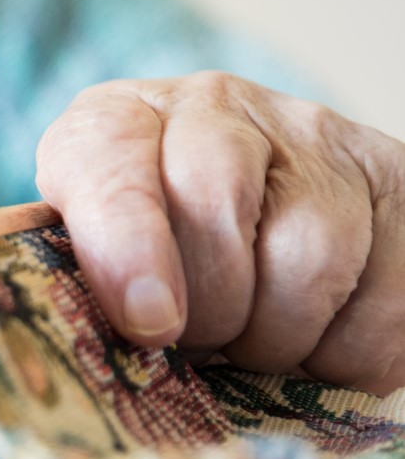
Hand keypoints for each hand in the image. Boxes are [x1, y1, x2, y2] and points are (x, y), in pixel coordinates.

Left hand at [36, 71, 404, 396]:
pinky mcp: (397, 180)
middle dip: (209, 309)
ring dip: (280, 337)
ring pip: (311, 255)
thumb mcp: (93, 265)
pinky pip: (388, 294)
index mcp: (119, 123)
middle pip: (216, 204)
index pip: (110, 159)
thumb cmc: (152, 269)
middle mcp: (214, 108)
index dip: (126, 246)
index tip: (147, 323)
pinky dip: (351, 350)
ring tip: (257, 346)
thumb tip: (105, 341)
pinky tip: (319, 343)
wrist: (256, 234)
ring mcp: (315, 137)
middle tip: (203, 347)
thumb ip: (83, 288)